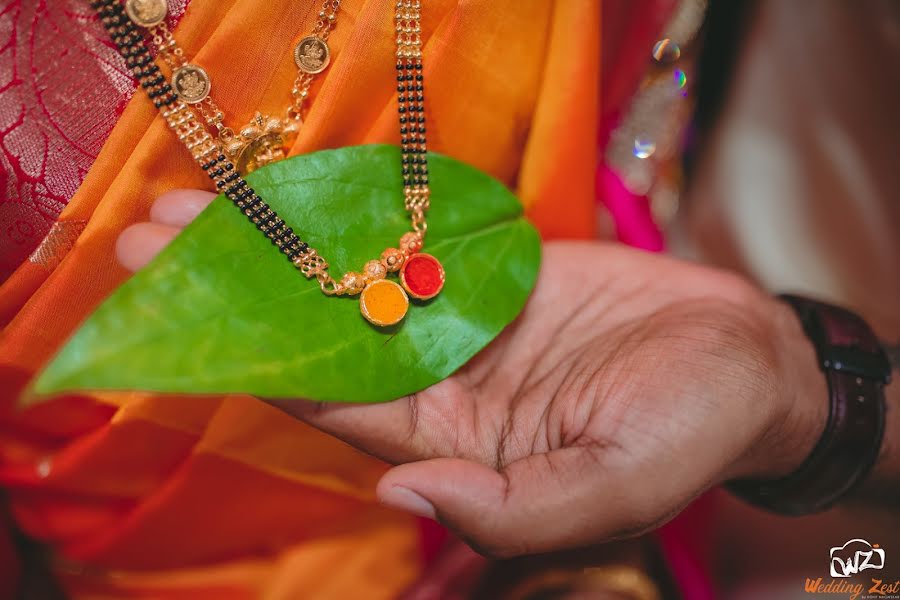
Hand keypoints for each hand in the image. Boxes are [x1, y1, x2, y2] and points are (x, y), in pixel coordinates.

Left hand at [118, 189, 826, 556]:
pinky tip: (288, 199)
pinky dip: (347, 222)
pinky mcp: (489, 275)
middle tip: (144, 251)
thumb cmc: (692, 429)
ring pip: (349, 284)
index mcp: (454, 445)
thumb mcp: (614, 489)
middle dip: (234, 298)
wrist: (744, 355)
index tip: (173, 329)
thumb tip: (404, 492)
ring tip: (184, 212)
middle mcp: (441, 385)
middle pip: (317, 338)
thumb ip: (512, 510)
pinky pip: (405, 245)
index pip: (331, 405)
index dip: (248, 365)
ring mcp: (462, 324)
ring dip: (271, 251)